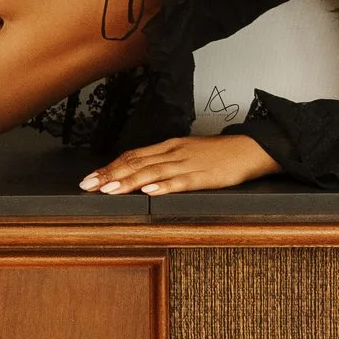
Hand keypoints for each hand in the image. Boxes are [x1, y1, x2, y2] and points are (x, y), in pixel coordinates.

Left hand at [81, 132, 276, 195]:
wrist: (250, 148)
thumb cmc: (219, 153)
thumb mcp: (188, 152)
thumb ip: (166, 161)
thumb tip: (141, 173)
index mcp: (169, 147)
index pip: (133, 156)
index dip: (110, 166)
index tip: (91, 177)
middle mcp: (174, 153)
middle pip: (136, 163)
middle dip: (109, 175)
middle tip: (88, 185)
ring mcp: (188, 164)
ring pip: (152, 172)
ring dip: (128, 181)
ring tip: (109, 190)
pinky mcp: (204, 177)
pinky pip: (180, 182)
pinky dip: (163, 187)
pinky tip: (150, 192)